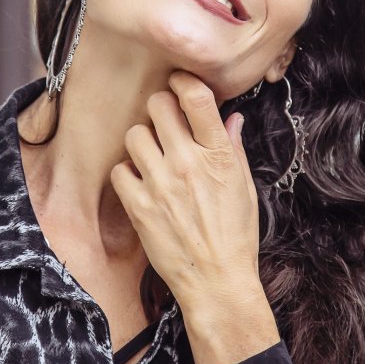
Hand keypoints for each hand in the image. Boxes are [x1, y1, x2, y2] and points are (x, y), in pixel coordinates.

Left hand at [109, 71, 261, 307]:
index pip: (197, 98)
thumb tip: (230, 118)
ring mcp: (160, 184)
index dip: (184, 81)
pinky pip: (119, 170)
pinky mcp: (139, 206)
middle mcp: (188, 163)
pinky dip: (128, 174)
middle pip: (158, 106)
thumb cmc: (236, 237)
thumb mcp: (245, 188)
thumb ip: (234, 149)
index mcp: (219, 156)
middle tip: (164, 122)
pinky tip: (141, 183)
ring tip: (152, 156)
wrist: (217, 283)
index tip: (180, 82)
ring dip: (142, 140)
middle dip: (161, 108)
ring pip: (135, 134)